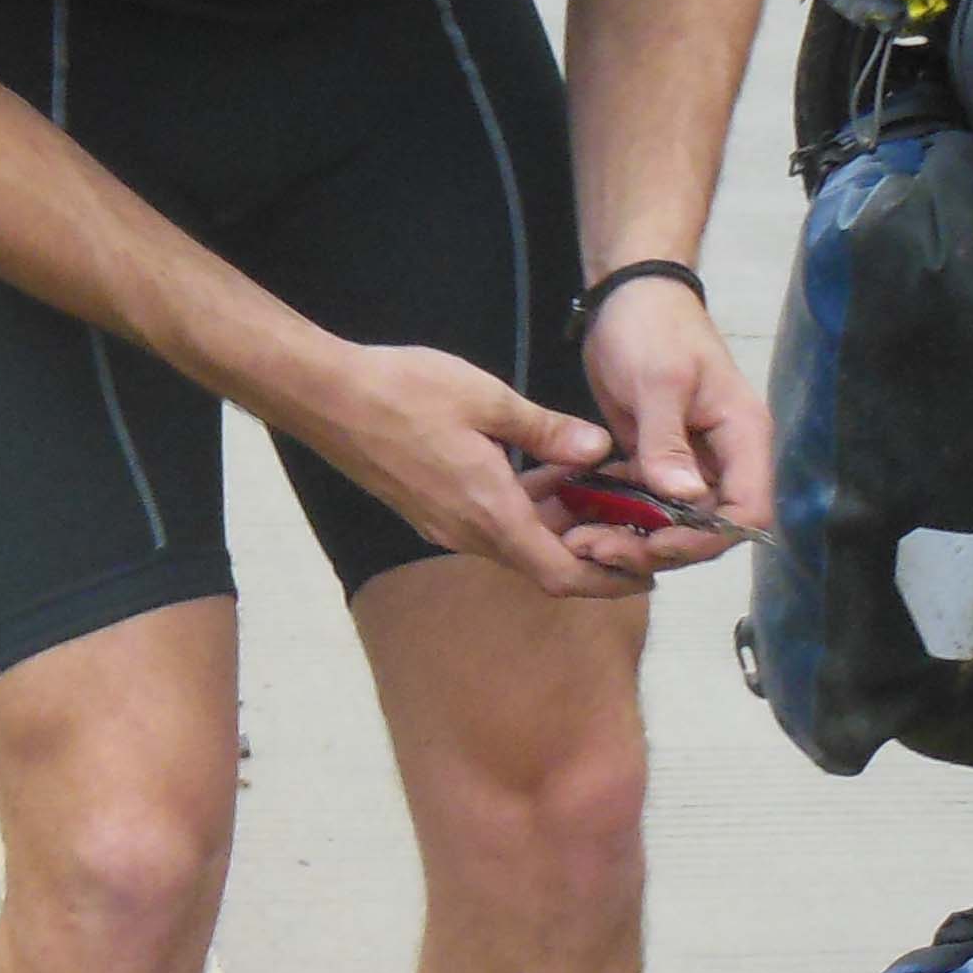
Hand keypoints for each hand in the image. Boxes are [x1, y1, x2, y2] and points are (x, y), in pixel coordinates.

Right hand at [302, 344, 637, 598]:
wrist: (326, 397)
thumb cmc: (403, 392)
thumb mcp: (489, 401)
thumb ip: (548, 431)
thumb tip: (598, 449)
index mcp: (489, 513)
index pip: (561, 573)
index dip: (609, 581)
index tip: (647, 575)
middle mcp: (467, 532)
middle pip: (544, 562)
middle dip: (592, 547)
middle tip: (632, 521)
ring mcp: (444, 523)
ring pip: (517, 541)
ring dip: (558, 524)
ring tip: (596, 488)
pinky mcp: (429, 508)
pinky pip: (491, 523)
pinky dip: (527, 509)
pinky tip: (545, 471)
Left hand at [563, 274, 771, 581]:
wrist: (628, 294)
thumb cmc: (652, 326)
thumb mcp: (658, 381)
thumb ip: (668, 441)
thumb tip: (685, 498)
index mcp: (742, 436)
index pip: (747, 510)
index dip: (708, 539)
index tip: (656, 544)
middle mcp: (724, 457)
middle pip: (708, 528)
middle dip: (658, 547)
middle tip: (598, 548)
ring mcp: (691, 461)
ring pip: (674, 523)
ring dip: (633, 538)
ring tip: (581, 542)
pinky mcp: (659, 460)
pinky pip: (647, 504)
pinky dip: (618, 517)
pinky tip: (580, 523)